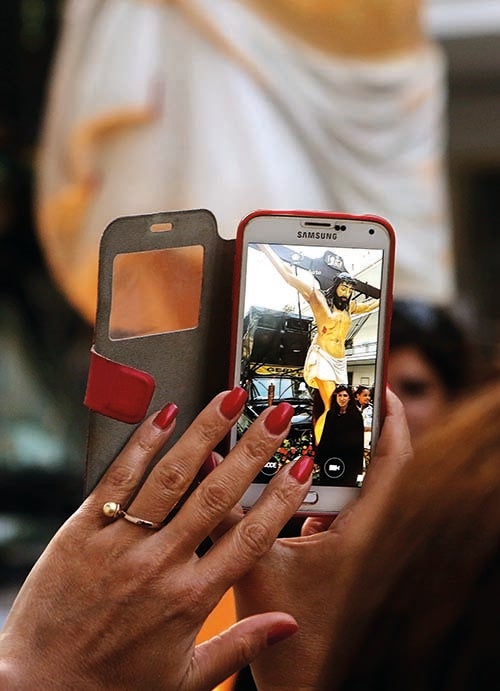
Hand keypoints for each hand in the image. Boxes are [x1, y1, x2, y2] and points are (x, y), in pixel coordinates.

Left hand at [0, 388, 313, 689]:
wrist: (38, 690)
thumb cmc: (114, 687)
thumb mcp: (187, 680)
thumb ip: (241, 646)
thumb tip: (286, 625)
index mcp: (190, 599)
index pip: (250, 538)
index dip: (281, 498)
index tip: (300, 466)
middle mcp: (160, 565)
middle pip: (217, 495)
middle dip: (253, 449)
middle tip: (276, 415)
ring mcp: (120, 544)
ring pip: (171, 477)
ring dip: (204, 433)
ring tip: (229, 401)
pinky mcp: (82, 531)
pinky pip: (118, 479)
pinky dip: (142, 444)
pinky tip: (164, 416)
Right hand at [233, 388, 412, 689]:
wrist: (299, 674)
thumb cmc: (294, 634)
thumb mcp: (257, 567)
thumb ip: (233, 517)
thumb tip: (210, 469)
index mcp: (358, 532)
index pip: (391, 463)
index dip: (390, 422)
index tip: (379, 390)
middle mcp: (359, 531)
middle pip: (370, 465)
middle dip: (352, 429)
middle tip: (331, 397)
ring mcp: (346, 538)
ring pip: (347, 484)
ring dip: (330, 456)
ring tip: (306, 427)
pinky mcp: (330, 546)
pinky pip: (326, 501)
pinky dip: (311, 482)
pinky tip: (285, 473)